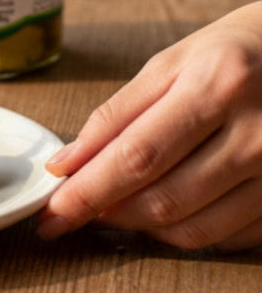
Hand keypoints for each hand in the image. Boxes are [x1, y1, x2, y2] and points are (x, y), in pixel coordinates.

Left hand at [37, 2, 261, 250]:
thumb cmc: (231, 54)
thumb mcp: (169, 65)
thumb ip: (114, 116)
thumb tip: (66, 164)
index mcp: (219, 85)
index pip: (137, 157)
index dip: (87, 193)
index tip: (50, 214)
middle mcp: (258, 132)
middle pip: (163, 200)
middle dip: (107, 213)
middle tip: (76, 211)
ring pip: (194, 230)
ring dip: (141, 227)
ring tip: (118, 205)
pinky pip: (226, 237)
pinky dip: (185, 231)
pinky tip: (166, 207)